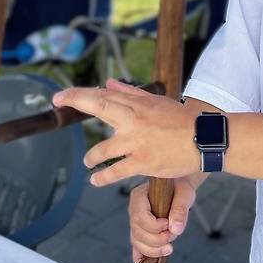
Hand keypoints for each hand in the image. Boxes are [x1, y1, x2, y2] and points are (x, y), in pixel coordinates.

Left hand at [52, 78, 198, 186]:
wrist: (204, 139)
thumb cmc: (182, 120)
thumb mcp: (156, 102)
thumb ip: (130, 94)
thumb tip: (108, 83)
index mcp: (138, 105)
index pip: (104, 94)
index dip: (79, 93)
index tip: (60, 94)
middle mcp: (134, 120)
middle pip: (100, 106)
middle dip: (76, 100)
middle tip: (57, 102)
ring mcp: (137, 142)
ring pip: (103, 149)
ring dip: (92, 156)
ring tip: (88, 162)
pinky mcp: (143, 162)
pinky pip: (116, 171)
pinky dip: (103, 177)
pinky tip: (96, 180)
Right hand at [128, 178, 195, 262]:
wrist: (178, 188)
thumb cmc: (180, 187)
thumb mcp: (184, 193)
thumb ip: (180, 209)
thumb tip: (175, 229)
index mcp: (139, 197)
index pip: (139, 217)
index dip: (153, 226)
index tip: (168, 224)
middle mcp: (134, 210)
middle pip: (137, 232)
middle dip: (155, 240)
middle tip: (171, 238)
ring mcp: (136, 223)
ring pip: (136, 242)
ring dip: (152, 250)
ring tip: (169, 249)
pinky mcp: (141, 233)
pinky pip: (137, 248)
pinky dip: (141, 258)